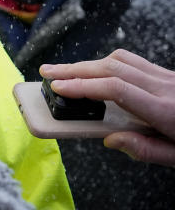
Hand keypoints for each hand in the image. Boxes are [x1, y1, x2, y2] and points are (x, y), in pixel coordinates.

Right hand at [39, 49, 174, 166]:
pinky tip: (96, 71)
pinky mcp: (170, 75)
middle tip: (46, 73)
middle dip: (75, 69)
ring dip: (89, 63)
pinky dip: (108, 62)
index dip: (83, 86)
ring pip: (121, 59)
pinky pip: (134, 61)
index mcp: (167, 110)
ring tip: (64, 71)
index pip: (115, 89)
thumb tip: (110, 139)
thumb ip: (146, 150)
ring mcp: (169, 77)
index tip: (57, 89)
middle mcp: (166, 87)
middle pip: (112, 67)